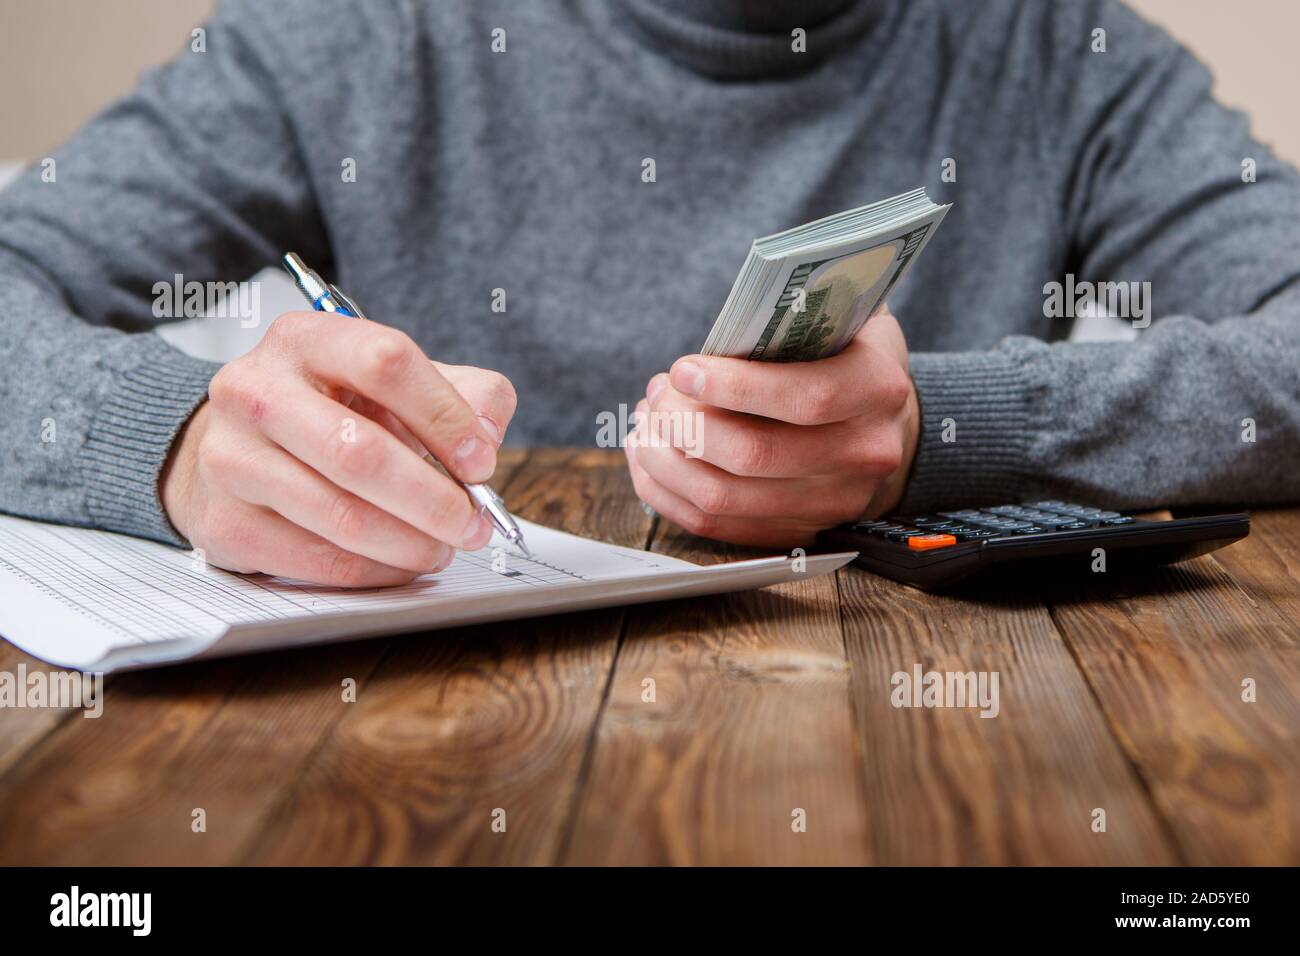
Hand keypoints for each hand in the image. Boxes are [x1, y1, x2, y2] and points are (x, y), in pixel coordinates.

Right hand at [160, 311, 515, 585]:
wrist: (237, 445)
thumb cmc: (331, 411)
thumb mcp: (396, 383)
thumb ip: (462, 394)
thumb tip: (486, 438)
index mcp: (306, 340)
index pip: (386, 363)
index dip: (445, 417)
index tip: (481, 463)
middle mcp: (256, 391)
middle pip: (359, 452)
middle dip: (433, 500)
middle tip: (472, 524)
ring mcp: (231, 458)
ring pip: (340, 515)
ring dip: (409, 543)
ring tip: (441, 548)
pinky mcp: (224, 521)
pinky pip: (317, 560)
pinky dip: (375, 570)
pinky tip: (399, 563)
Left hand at [625, 305, 919, 548]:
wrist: (885, 423)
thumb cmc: (845, 354)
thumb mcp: (840, 315)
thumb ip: (795, 313)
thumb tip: (721, 331)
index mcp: (878, 388)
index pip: (807, 397)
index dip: (735, 387)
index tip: (682, 369)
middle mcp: (865, 453)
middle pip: (755, 457)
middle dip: (686, 425)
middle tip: (657, 397)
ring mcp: (834, 502)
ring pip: (725, 498)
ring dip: (665, 462)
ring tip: (646, 424)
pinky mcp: (799, 532)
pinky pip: (716, 524)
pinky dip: (668, 492)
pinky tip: (649, 458)